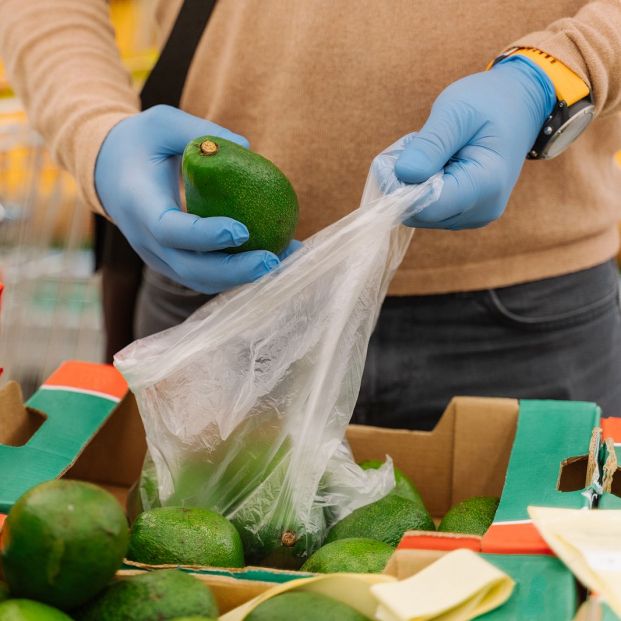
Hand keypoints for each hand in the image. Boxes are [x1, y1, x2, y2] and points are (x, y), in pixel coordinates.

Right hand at [95, 104, 291, 292]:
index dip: (205, 236)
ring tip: (281, 260)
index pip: (169, 230)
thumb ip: (200, 130)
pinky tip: (268, 259)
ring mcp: (157, 256)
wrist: (108, 171)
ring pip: (199, 281)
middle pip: (189, 269)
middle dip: (234, 271)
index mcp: (138, 202)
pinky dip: (235, 274)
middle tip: (274, 259)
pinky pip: (204, 277)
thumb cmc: (140, 142)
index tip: (242, 230)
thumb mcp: (163, 123)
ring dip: (241, 278)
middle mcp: (144, 238)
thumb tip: (248, 149)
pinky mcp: (171, 263)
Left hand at [394, 56, 555, 229]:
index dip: (400, 186)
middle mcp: (481, 211)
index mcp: (486, 185)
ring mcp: (473, 217)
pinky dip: (421, 188)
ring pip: (419, 214)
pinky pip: (427, 210)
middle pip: (419, 213)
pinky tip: (436, 164)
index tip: (398, 155)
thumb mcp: (456, 111)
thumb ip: (430, 145)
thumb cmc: (490, 102)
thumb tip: (403, 174)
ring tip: (432, 152)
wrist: (519, 107)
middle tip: (417, 145)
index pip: (426, 206)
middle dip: (405, 182)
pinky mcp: (464, 215)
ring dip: (412, 184)